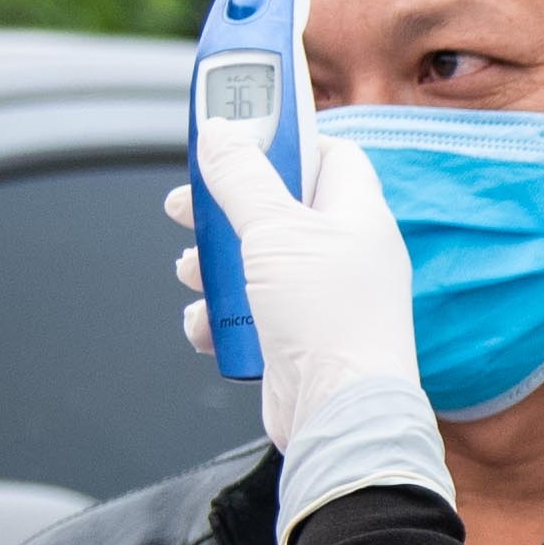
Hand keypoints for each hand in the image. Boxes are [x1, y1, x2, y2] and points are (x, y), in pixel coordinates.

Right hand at [165, 109, 419, 447]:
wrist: (338, 413)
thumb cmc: (328, 319)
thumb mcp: (274, 230)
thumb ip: (242, 177)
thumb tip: (222, 131)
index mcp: (356, 214)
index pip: (326, 153)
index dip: (283, 138)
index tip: (238, 133)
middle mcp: (344, 253)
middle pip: (275, 207)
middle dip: (225, 207)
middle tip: (187, 205)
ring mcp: (322, 298)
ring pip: (253, 262)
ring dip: (213, 264)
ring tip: (193, 270)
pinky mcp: (297, 339)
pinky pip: (248, 313)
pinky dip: (220, 315)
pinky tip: (207, 321)